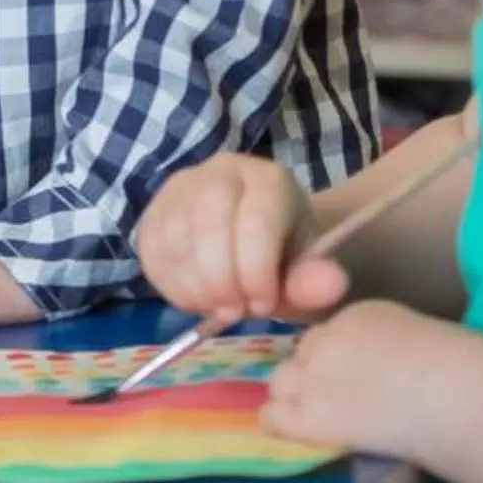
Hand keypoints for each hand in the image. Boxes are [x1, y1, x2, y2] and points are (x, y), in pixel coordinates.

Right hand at [135, 153, 346, 322]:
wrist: (253, 239)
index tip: (264, 306)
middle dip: (220, 277)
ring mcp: (181, 186)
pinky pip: (150, 248)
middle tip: (234, 312)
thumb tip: (332, 284)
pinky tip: (194, 298)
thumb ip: (313, 281)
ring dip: (193, 284)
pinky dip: (170, 283)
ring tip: (216, 307)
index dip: (256, 270)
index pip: (256, 218)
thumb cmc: (283, 256)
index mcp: (269, 180)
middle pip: (208, 219)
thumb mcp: (305, 271)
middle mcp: (221, 171)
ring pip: (174, 234)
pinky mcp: (154, 210)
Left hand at [260, 298, 482, 459]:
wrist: (455, 395)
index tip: (362, 379)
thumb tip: (389, 367)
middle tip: (341, 402)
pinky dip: (282, 425)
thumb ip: (392, 345)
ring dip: (297, 398)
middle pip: (302, 355)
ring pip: (281, 382)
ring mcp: (313, 375)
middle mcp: (327, 338)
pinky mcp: (310, 414)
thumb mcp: (423, 340)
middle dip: (315, 376)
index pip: (329, 335)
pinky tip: (303, 435)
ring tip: (325, 419)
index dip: (340, 361)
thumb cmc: (461, 373)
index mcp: (359, 315)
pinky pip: (273, 417)